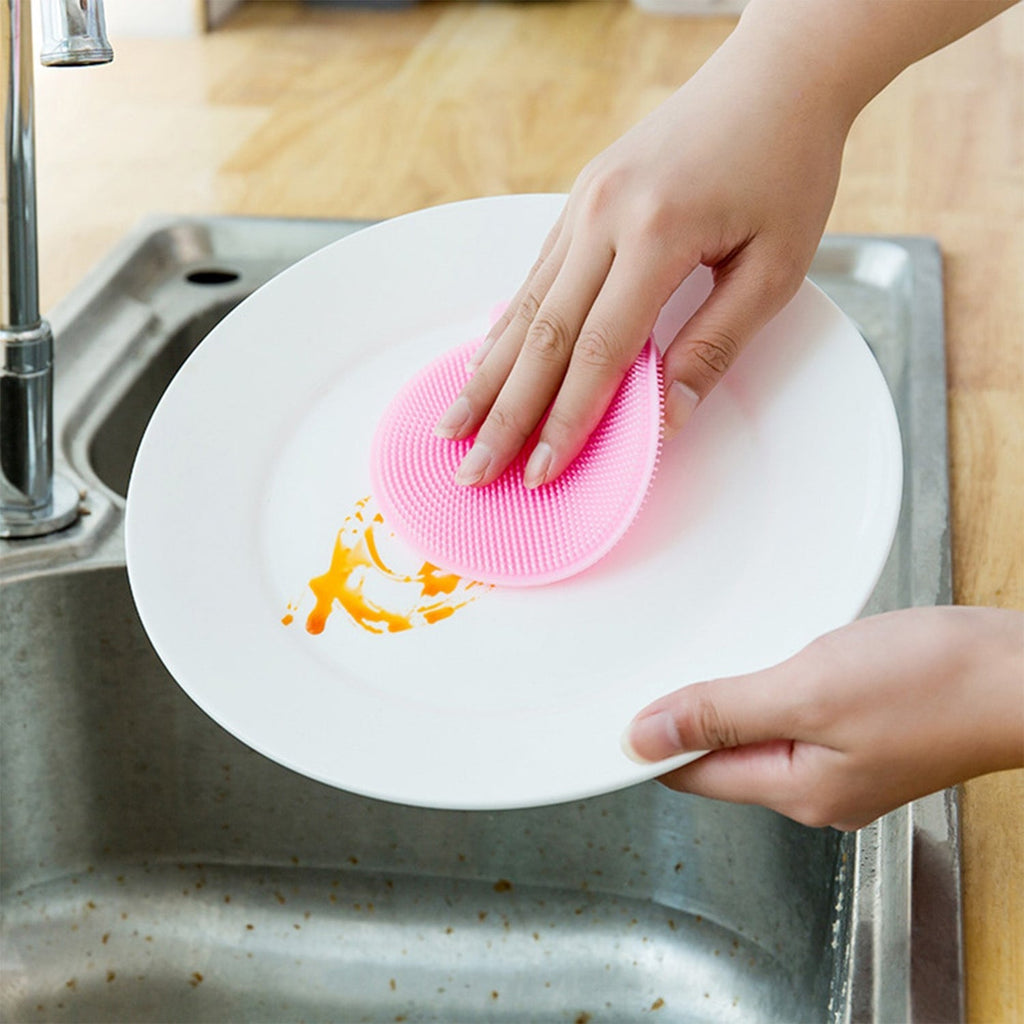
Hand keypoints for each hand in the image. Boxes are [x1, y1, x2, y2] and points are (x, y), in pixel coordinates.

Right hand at [433, 21, 849, 487]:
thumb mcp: (776, 266)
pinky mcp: (579, 199)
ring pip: (523, 307)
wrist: (775, 76)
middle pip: (542, 336)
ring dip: (487, 375)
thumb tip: (666, 417)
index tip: (539, 472)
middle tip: (473, 469)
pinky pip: (534, 276)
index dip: (566, 420)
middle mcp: (603, 216)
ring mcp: (583, 204)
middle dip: (504, 413)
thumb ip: (716, 344)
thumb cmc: (786, 168)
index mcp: (657, 233)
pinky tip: (484, 363)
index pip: (600, 351)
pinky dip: (505, 327)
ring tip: (453, 425)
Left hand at [623, 607, 1023, 830]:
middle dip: (685, 719)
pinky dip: (770, 687)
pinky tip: (768, 660)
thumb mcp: (808, 692)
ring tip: (704, 661)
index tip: (613, 711)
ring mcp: (844, 762)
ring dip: (728, 700)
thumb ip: (720, 715)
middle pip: (721, 758)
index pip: (692, 775)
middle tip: (652, 673)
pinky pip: (795, 716)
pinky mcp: (867, 731)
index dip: (648, 743)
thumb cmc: (934, 683)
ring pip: (758, 734)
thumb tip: (643, 738)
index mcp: (795, 789)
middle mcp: (816, 788)